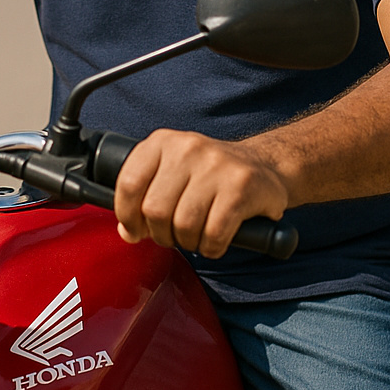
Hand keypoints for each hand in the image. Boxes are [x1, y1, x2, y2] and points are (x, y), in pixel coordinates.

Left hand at [113, 129, 290, 259]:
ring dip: (188, 243)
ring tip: (196, 237)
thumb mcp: (171, 174)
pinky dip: (211, 247)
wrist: (262, 166)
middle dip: (161, 234)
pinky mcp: (241, 187)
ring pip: (184, 225)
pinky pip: (214, 234)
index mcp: (162, 142)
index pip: (129, 183)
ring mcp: (216, 165)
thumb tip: (127, 232)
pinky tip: (215, 240)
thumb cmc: (208, 176)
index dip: (127, 215)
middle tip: (173, 236)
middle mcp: (187, 148)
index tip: (135, 230)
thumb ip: (145, 197)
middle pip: (155, 210)